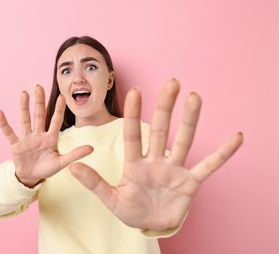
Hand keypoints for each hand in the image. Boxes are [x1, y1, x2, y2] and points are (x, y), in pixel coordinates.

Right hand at [0, 85, 92, 187]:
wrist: (31, 177)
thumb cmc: (47, 168)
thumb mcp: (62, 162)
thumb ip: (75, 154)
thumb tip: (92, 148)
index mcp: (51, 138)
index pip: (56, 121)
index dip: (59, 110)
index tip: (62, 97)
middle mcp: (39, 135)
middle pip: (39, 115)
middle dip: (39, 102)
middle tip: (39, 86)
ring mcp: (26, 138)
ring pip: (25, 120)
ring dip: (24, 107)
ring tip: (23, 93)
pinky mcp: (16, 145)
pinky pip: (9, 132)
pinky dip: (3, 123)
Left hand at [70, 79, 242, 230]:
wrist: (151, 225)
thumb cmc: (131, 210)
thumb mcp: (111, 199)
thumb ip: (94, 183)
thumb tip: (72, 166)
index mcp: (135, 164)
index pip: (133, 134)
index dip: (132, 114)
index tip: (133, 90)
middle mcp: (156, 161)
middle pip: (160, 130)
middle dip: (164, 107)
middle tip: (171, 82)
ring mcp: (174, 170)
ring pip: (183, 141)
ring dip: (190, 120)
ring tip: (195, 97)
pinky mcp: (191, 183)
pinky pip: (209, 166)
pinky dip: (223, 154)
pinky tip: (236, 137)